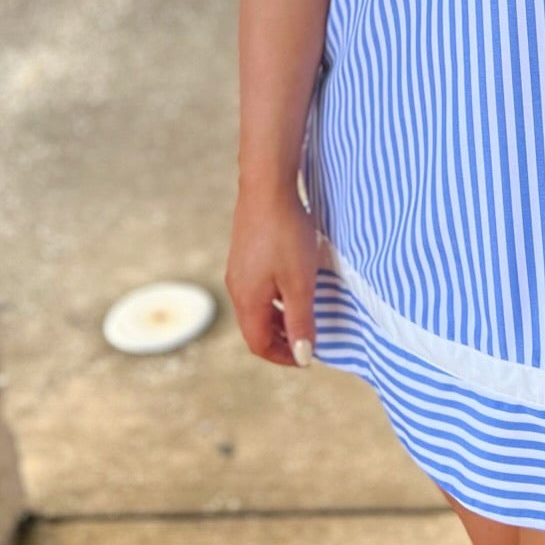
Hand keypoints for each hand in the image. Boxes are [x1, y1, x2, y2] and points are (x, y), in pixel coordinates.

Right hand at [226, 183, 317, 367]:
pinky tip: (293, 285)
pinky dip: (274, 299)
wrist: (267, 187)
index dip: (283, 357)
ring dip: (278, 319)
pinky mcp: (244, 253)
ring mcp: (238, 270)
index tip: (308, 358)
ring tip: (304, 316)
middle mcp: (237, 288)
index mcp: (247, 301)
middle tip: (308, 342)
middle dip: (281, 340)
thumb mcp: (300, 281)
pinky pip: (256, 288)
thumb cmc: (286, 234)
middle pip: (255, 328)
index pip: (259, 344)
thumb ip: (301, 320)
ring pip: (256, 308)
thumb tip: (302, 356)